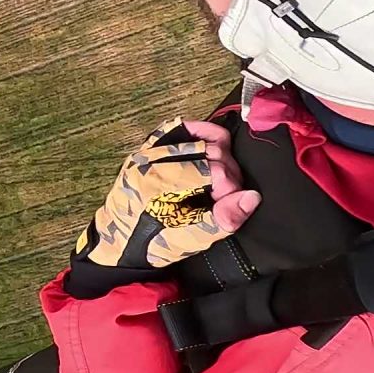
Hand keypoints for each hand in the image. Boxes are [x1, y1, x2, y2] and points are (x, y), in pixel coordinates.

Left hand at [76, 120, 260, 269]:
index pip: (213, 170)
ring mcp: (148, 150)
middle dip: (229, 173)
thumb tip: (252, 197)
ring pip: (200, 136)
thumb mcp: (190, 239)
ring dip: (220, 155)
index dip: (231, 188)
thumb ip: (222, 219)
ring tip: (218, 180)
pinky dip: (203, 136)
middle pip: (212, 150)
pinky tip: (210, 154)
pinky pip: (182, 128)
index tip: (229, 204)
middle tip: (225, 196)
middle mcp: (150, 160)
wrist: (120, 243)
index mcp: (157, 183)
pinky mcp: (150, 146)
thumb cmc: (154, 244)